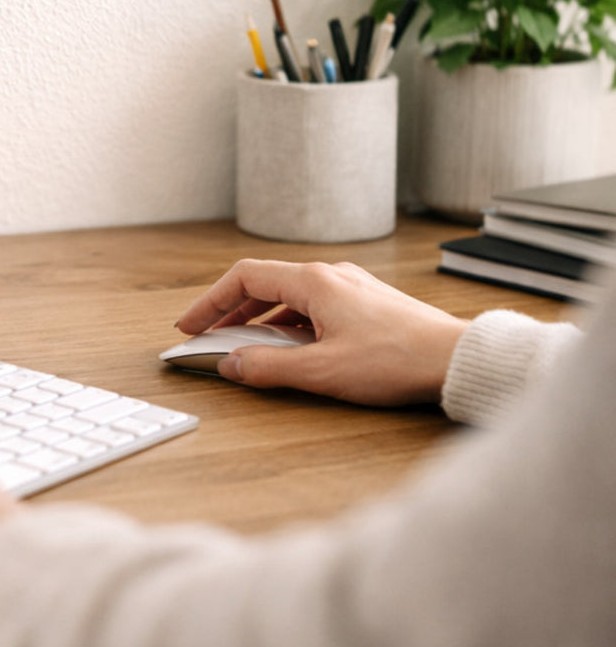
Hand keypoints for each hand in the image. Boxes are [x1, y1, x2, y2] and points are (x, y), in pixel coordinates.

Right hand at [174, 260, 467, 406]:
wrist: (457, 359)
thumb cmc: (397, 360)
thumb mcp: (322, 371)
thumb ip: (268, 368)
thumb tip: (230, 365)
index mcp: (313, 281)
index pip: (244, 277)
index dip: (210, 301)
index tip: (190, 324)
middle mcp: (329, 275)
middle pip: (263, 284)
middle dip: (230, 311)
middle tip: (207, 335)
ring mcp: (349, 287)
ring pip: (288, 296)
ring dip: (259, 319)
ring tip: (243, 345)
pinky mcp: (365, 305)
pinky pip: (312, 306)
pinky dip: (287, 324)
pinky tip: (289, 349)